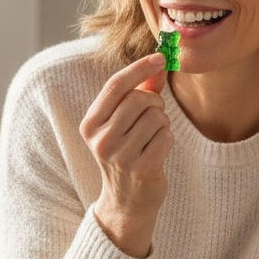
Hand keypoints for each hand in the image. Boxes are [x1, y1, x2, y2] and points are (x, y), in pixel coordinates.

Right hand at [79, 53, 172, 257]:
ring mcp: (120, 156)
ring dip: (162, 124)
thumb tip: (159, 64)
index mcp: (90, 124)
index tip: (160, 57)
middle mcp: (101, 139)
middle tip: (154, 117)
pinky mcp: (141, 169)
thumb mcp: (123, 124)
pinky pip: (166, 136)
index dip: (140, 67)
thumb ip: (139, 92)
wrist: (127, 202)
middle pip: (140, 99)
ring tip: (152, 139)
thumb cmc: (127, 154)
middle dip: (155, 103)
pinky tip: (157, 152)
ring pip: (156, 117)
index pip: (115, 85)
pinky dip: (167, 140)